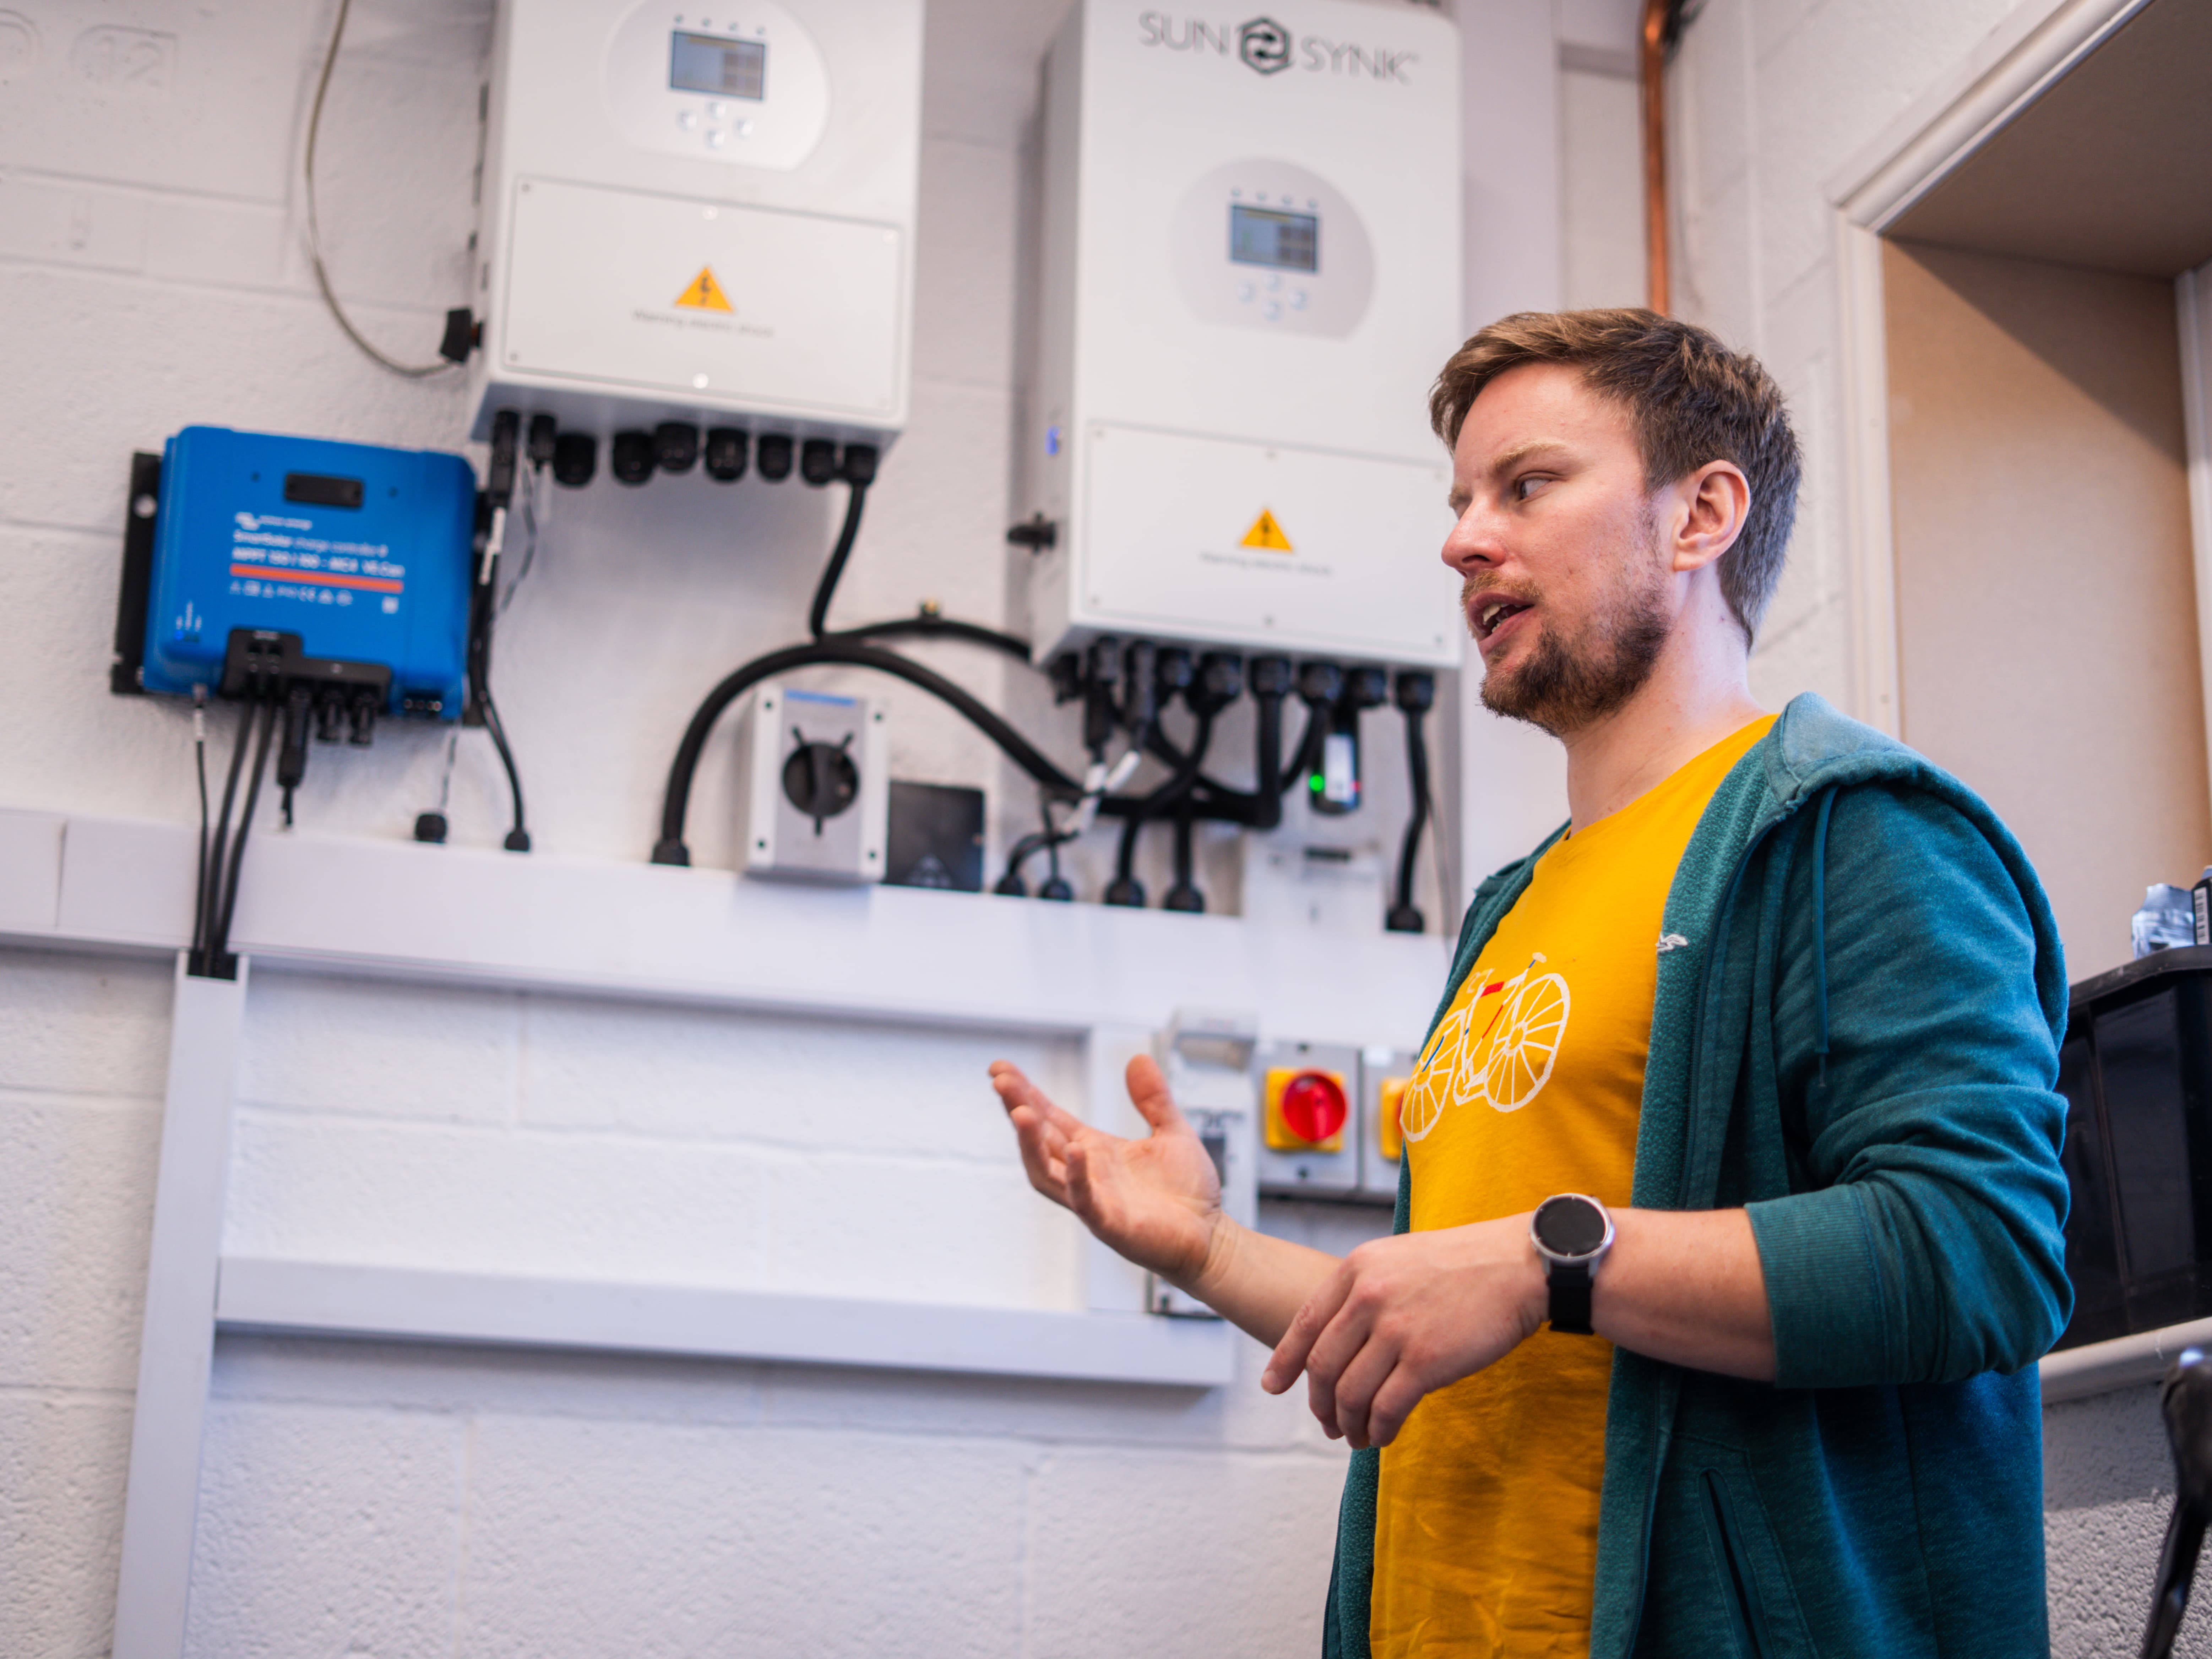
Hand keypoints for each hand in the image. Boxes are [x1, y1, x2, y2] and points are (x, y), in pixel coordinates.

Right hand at [990, 1054, 1223, 1287]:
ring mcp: (1094, 1201)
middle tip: (998, 1080)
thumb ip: (1153, 1098)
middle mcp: (1086, 1174)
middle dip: (1017, 1110)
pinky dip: (1077, 1178)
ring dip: (1030, 1144)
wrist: (1211, 1236)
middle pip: (1039, 1140)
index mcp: (1095, 1151)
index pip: (1050, 1119)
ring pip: (1048, 1173)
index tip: (1001, 1069)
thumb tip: (1138, 1058)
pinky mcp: (1112, 1225)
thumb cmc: (1187, 1191)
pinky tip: (1074, 1151)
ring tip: (1020, 1112)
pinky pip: (1086, 1201)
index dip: (1025, 1094)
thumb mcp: (1172, 1132)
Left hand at [1260, 1215, 1546, 1448]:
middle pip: (1323, 1365)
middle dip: (1319, 1403)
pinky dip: (1378, 1430)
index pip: (1305, 1323)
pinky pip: (1386, 1409)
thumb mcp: (1398, 1259)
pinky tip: (1382, 1436)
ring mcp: (1396, 1330)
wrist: (1518, 1265)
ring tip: (1356, 1436)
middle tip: (1327, 1423)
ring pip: (1350, 1393)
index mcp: (1357, 1269)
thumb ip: (1364, 1290)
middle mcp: (1368, 1297)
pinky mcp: (1426, 1361)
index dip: (1285, 1360)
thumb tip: (1338, 1337)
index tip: (1273, 1387)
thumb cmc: (1463, 1264)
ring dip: (1348, 1423)